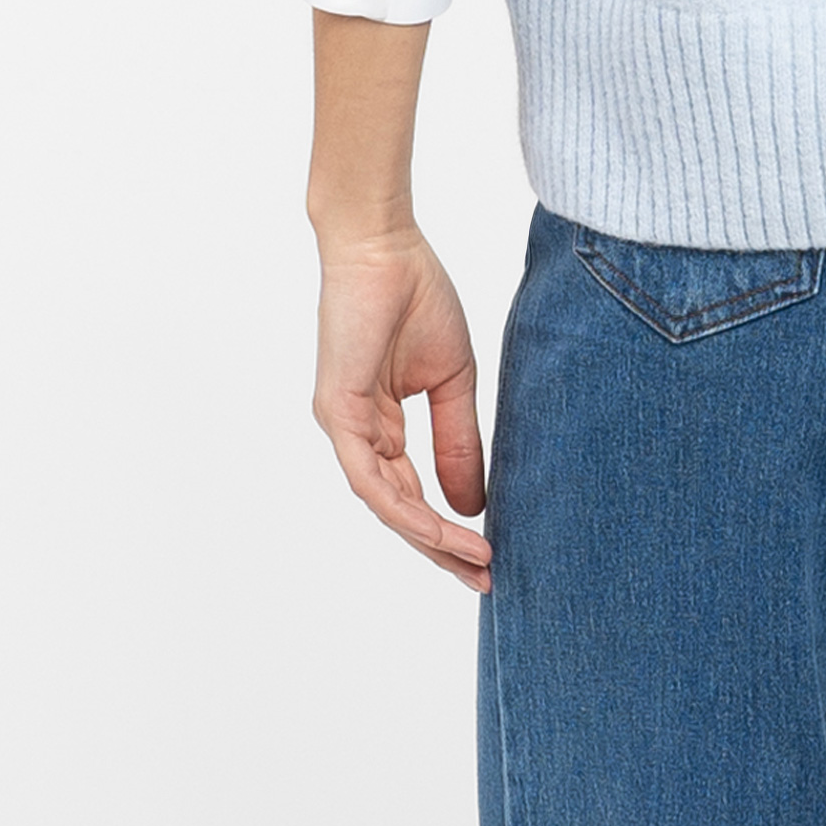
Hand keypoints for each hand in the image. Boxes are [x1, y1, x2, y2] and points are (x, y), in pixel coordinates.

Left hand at [310, 226, 492, 590]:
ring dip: (430, 537)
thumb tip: (471, 504)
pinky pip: (371, 479)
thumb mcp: (452, 380)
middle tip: (483, 579)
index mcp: (379, 424)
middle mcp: (357, 433)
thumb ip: (458, 441)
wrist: (384, 246)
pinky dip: (407, 508)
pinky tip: (443, 528)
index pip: (410, 494)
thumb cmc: (415, 296)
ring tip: (474, 560)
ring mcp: (343, 426)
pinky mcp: (337, 413)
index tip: (488, 555)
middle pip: (397, 509)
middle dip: (441, 548)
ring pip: (385, 503)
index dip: (447, 528)